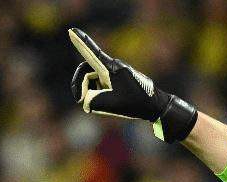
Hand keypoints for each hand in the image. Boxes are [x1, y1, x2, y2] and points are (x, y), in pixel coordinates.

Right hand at [68, 28, 196, 142]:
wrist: (155, 106)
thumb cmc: (136, 103)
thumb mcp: (112, 104)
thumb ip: (93, 101)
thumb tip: (86, 101)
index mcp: (111, 68)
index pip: (92, 53)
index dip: (80, 42)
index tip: (71, 31)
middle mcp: (112, 67)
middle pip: (86, 69)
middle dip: (81, 83)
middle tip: (79, 99)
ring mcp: (114, 73)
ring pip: (93, 78)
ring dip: (91, 91)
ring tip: (103, 104)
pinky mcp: (117, 79)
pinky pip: (100, 83)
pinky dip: (98, 93)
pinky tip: (108, 103)